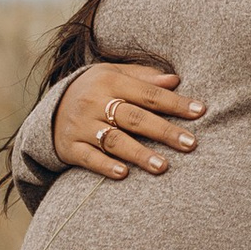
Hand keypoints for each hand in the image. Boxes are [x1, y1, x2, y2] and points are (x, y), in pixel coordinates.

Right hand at [54, 58, 203, 179]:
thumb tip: (176, 80)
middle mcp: (94, 103)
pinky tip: (124, 174)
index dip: (175, 103)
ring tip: (163, 167)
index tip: (200, 111)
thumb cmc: (94, 91)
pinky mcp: (70, 148)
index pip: (148, 94)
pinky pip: (89, 158)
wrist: (49, 110)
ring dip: (139, 154)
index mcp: (109, 81)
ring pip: (114, 141)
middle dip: (164, 132)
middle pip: (134, 118)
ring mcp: (81, 126)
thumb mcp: (113, 75)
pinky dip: (106, 166)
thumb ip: (144, 78)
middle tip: (191, 144)